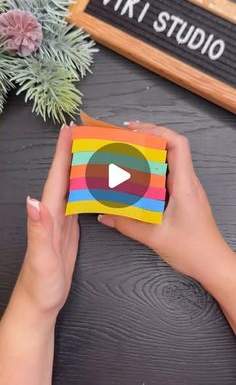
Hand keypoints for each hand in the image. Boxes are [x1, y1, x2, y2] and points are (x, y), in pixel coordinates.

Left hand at [12, 124, 78, 319]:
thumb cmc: (39, 284)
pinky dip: (87, 188)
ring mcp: (62, 221)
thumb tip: (33, 200)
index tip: (70, 130)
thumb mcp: (41, 258)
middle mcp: (54, 213)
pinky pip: (80, 202)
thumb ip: (38, 230)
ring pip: (74, 186)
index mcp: (48, 214)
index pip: (56, 177)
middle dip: (74, 152)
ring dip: (82, 167)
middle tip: (89, 133)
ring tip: (96, 151)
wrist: (40, 302)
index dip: (62, 153)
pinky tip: (96, 184)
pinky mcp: (70, 229)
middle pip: (66, 175)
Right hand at [98, 121, 234, 285]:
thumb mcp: (155, 237)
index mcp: (184, 184)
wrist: (213, 264)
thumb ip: (127, 225)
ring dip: (148, 155)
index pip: (177, 144)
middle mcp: (187, 182)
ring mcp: (186, 189)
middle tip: (122, 139)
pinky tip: (134, 179)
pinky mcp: (183, 198)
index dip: (156, 130)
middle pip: (171, 148)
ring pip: (168, 162)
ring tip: (124, 154)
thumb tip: (103, 215)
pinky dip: (150, 172)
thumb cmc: (192, 249)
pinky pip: (166, 177)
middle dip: (147, 138)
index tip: (133, 129)